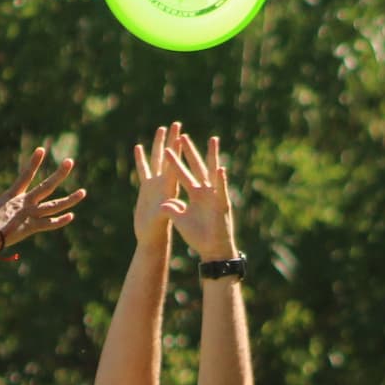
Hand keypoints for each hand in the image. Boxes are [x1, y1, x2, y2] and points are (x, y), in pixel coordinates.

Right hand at [0, 146, 84, 249]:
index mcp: (10, 197)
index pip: (25, 176)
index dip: (33, 162)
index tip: (41, 150)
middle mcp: (22, 203)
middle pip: (46, 186)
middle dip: (59, 174)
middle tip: (70, 162)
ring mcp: (28, 214)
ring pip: (54, 205)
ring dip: (70, 199)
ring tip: (83, 192)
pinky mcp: (30, 227)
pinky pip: (48, 224)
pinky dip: (59, 221)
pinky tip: (71, 216)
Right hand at [132, 123, 187, 244]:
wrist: (151, 239)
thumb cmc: (158, 232)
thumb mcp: (163, 221)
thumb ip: (166, 211)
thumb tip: (168, 205)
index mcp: (171, 189)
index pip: (176, 165)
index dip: (177, 150)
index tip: (180, 135)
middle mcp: (165, 183)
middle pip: (169, 157)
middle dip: (172, 140)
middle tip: (176, 123)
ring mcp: (156, 185)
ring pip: (157, 160)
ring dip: (159, 144)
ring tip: (161, 128)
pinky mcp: (147, 189)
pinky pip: (144, 170)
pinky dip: (141, 159)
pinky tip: (139, 147)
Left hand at [166, 131, 239, 261]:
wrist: (212, 249)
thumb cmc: (198, 235)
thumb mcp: (180, 221)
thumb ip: (172, 210)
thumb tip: (163, 204)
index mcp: (193, 193)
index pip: (181, 174)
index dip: (174, 162)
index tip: (167, 148)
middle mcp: (204, 191)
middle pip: (196, 167)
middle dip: (189, 152)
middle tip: (183, 135)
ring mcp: (214, 196)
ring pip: (212, 172)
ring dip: (212, 156)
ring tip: (212, 140)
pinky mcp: (221, 204)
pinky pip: (221, 191)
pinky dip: (220, 180)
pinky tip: (220, 169)